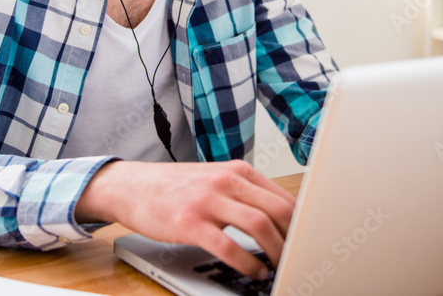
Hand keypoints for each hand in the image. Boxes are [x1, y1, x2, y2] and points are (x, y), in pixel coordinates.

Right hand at [76, 160, 294, 280]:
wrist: (131, 186)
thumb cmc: (174, 188)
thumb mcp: (214, 180)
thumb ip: (244, 193)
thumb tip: (282, 218)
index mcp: (237, 170)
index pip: (283, 197)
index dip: (303, 223)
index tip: (310, 241)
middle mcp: (226, 181)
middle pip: (278, 210)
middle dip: (295, 238)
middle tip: (301, 257)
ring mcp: (208, 200)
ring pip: (259, 225)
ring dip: (277, 252)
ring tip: (281, 267)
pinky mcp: (190, 222)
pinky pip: (229, 246)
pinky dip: (248, 263)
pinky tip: (254, 272)